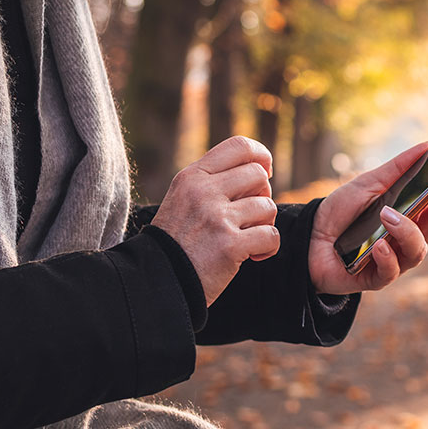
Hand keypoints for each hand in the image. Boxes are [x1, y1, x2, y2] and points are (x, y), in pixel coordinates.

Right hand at [152, 136, 278, 305]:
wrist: (156, 282)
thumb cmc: (176, 243)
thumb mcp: (184, 200)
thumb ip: (214, 182)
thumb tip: (260, 170)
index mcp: (192, 177)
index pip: (239, 146)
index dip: (261, 157)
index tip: (264, 174)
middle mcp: (203, 191)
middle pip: (259, 175)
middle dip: (263, 196)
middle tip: (249, 218)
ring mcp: (216, 217)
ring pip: (268, 206)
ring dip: (265, 225)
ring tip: (248, 239)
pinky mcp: (229, 245)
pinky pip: (271, 235)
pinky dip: (269, 248)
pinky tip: (254, 256)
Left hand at [309, 142, 427, 294]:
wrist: (304, 240)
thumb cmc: (338, 213)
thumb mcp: (366, 184)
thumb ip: (396, 169)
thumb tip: (426, 146)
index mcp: (409, 211)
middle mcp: (407, 235)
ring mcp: (394, 257)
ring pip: (418, 250)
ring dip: (406, 231)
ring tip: (387, 216)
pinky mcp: (376, 277)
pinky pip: (392, 271)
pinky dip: (386, 257)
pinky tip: (376, 246)